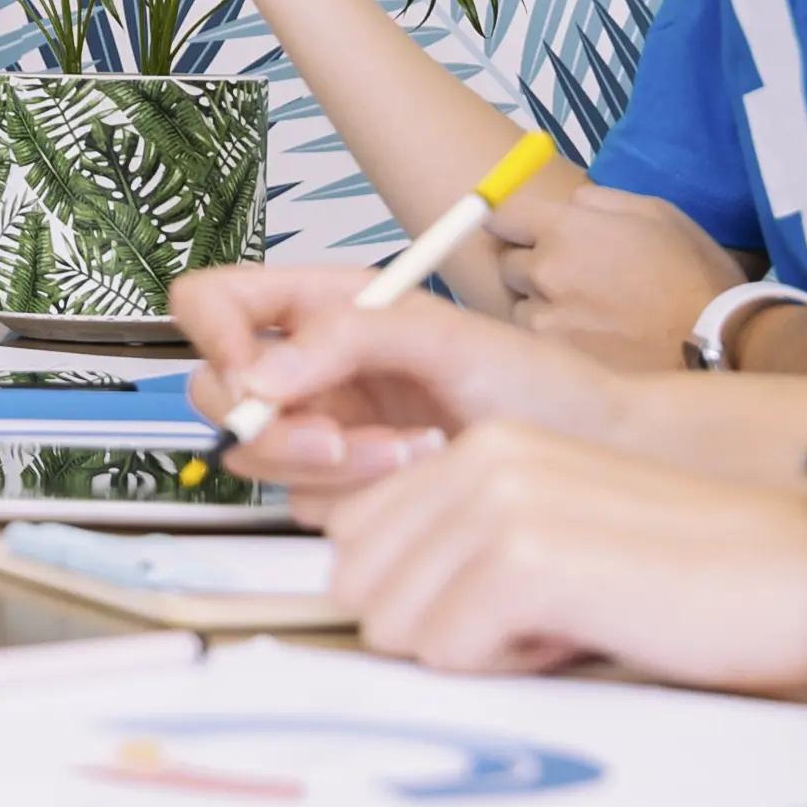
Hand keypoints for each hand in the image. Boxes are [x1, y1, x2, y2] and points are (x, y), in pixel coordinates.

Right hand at [170, 258, 637, 487]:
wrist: (594, 455)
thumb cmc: (541, 383)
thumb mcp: (446, 336)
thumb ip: (347, 336)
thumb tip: (259, 374)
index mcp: (326, 304)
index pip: (214, 303)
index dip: (212, 336)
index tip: (252, 379)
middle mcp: (315, 364)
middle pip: (220, 393)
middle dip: (278, 426)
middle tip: (342, 441)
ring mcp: (328, 427)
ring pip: (262, 458)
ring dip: (336, 465)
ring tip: (418, 449)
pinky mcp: (349, 487)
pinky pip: (306, 503)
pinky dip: (358, 498)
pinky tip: (420, 474)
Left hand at [323, 423, 806, 687]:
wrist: (795, 575)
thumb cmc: (683, 575)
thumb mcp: (555, 538)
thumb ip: (461, 552)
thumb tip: (372, 608)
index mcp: (482, 447)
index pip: (354, 539)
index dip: (414, 600)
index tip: (492, 608)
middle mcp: (480, 458)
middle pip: (358, 585)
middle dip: (434, 629)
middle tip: (536, 618)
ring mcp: (499, 502)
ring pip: (396, 625)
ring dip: (478, 653)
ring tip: (567, 621)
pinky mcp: (526, 559)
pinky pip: (449, 654)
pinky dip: (512, 670)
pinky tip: (584, 634)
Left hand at [490, 177, 748, 368]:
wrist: (718, 341)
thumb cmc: (692, 271)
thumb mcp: (655, 213)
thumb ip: (597, 202)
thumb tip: (562, 205)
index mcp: (566, 229)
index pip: (499, 216)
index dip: (512, 223)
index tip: (525, 233)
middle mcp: (545, 272)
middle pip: (508, 264)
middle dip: (532, 267)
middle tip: (573, 279)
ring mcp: (545, 321)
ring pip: (522, 307)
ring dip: (543, 307)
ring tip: (590, 316)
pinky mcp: (554, 361)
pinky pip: (539, 344)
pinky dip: (557, 341)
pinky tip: (594, 343)